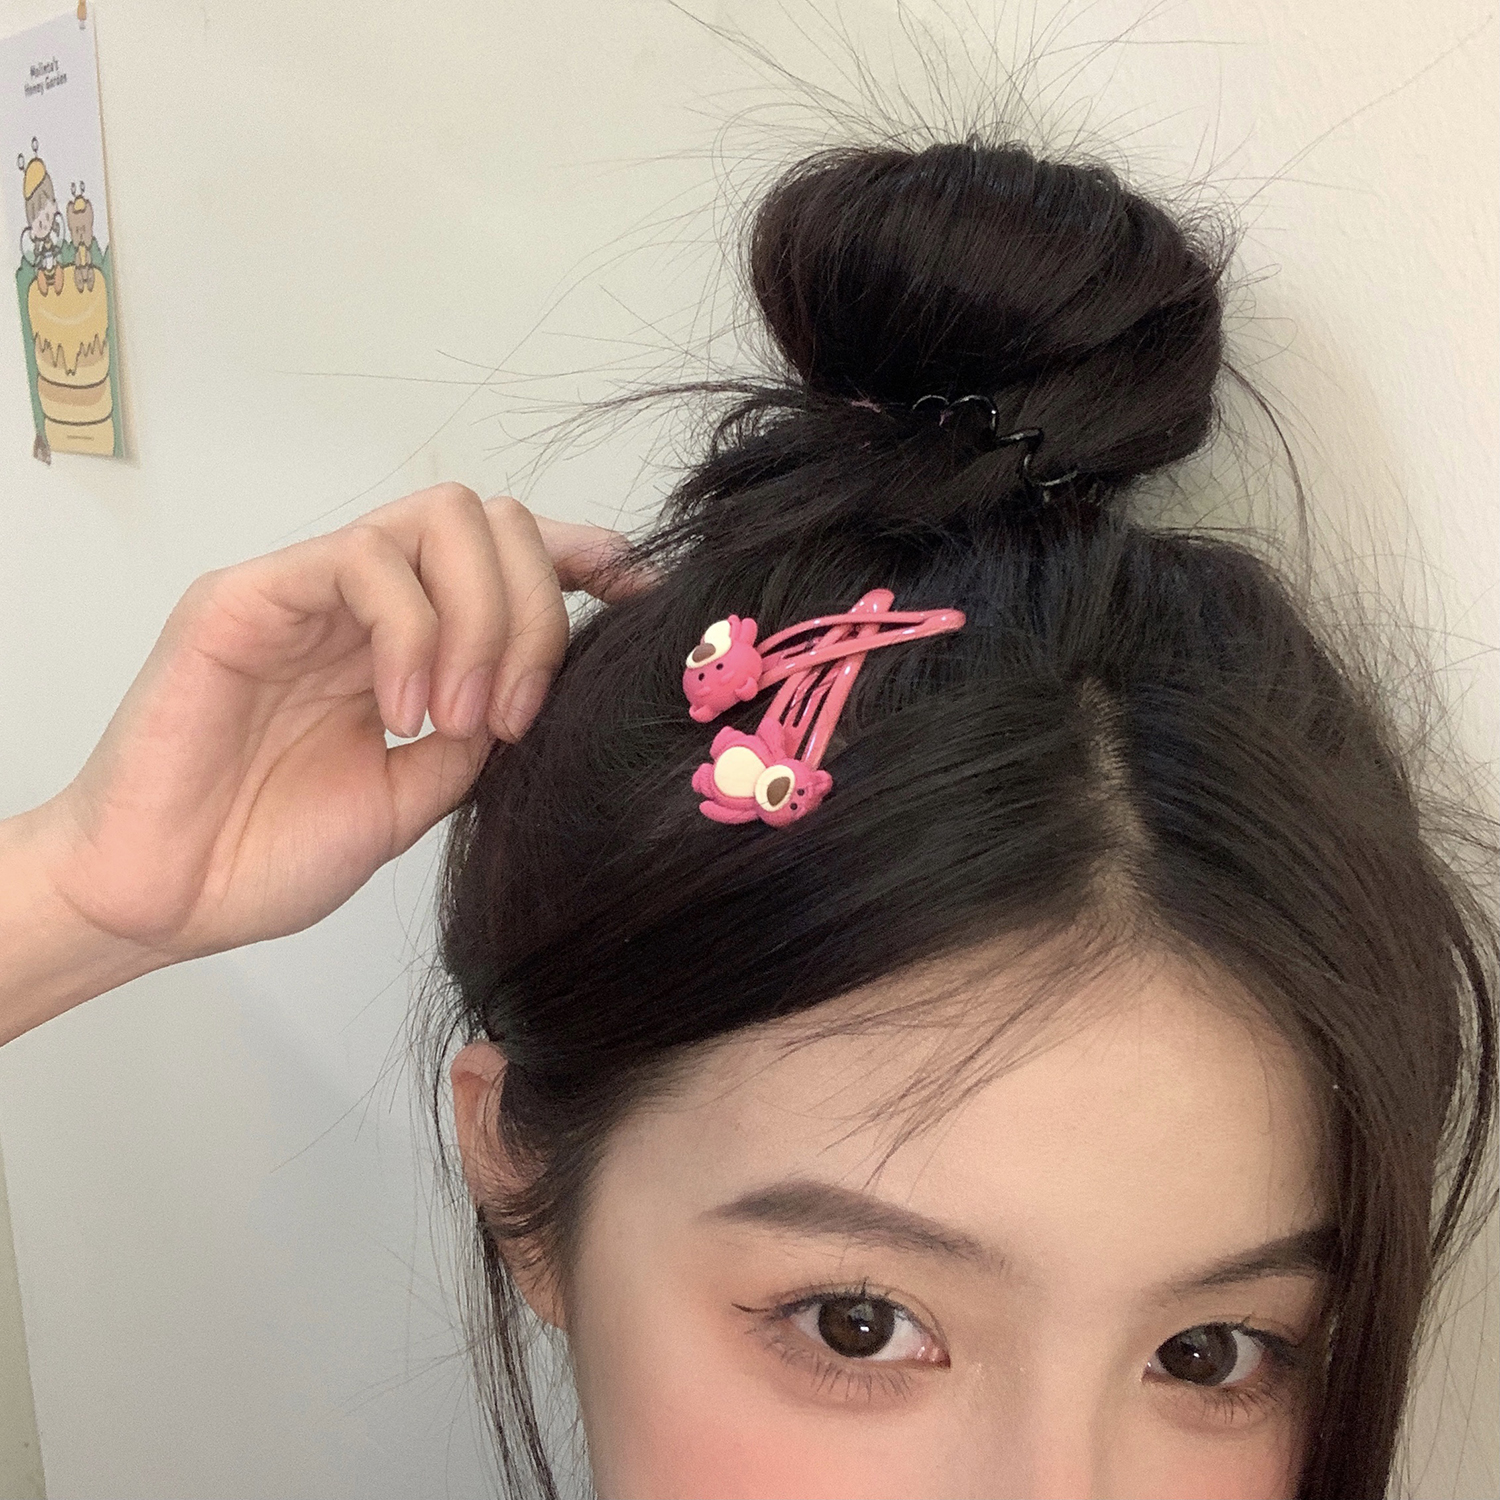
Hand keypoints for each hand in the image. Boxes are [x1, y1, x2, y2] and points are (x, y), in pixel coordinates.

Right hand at [24, 484, 644, 989]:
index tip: (641, 596)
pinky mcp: (249, 594)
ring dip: (481, 619)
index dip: (584, 558)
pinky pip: (364, 561)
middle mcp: (369, 600)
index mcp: (411, 639)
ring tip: (459, 718)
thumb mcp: (417, 794)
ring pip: (439, 518)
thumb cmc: (273, 851)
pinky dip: (412, 632)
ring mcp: (310, 588)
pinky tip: (402, 713)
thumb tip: (555, 688)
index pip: (508, 556)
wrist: (166, 898)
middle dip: (536, 610)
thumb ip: (480, 732)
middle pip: (492, 521)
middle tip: (514, 714)